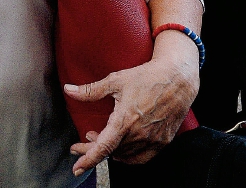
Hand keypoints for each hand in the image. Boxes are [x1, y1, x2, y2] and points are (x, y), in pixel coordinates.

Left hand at [66, 39, 199, 173]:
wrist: (177, 79)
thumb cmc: (145, 77)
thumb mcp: (114, 81)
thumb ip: (89, 91)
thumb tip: (68, 90)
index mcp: (125, 120)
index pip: (103, 147)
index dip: (88, 159)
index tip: (77, 168)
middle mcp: (140, 134)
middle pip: (111, 151)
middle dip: (93, 149)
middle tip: (80, 143)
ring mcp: (153, 139)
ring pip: (125, 155)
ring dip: (110, 150)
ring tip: (98, 138)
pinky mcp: (163, 141)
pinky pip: (142, 157)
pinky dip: (128, 156)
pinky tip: (120, 148)